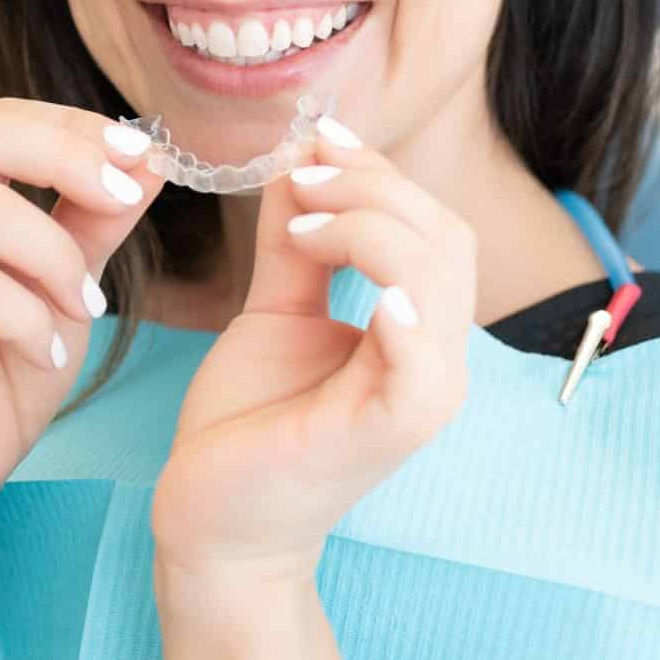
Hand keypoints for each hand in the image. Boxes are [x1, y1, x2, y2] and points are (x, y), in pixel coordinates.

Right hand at [0, 98, 167, 521]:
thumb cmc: (11, 366)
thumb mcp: (70, 281)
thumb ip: (99, 219)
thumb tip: (152, 157)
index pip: (2, 122)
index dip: (74, 128)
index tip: (144, 156)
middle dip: (70, 160)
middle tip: (125, 201)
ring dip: (58, 259)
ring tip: (84, 310)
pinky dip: (31, 320)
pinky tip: (49, 353)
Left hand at [153, 119, 475, 574]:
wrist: (214, 519)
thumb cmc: (249, 423)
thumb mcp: (274, 311)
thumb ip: (296, 244)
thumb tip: (301, 160)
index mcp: (419, 331)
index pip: (432, 226)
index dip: (379, 172)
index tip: (315, 139)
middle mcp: (437, 361)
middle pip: (445, 238)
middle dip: (374, 187)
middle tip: (301, 177)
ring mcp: (422, 398)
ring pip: (438, 278)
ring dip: (370, 227)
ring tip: (304, 223)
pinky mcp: (389, 431)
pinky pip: (421, 362)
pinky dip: (402, 310)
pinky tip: (359, 279)